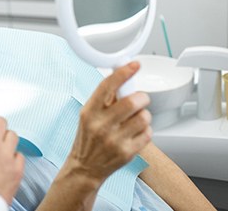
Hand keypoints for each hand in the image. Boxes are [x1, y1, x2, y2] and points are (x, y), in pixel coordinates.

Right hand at [66, 62, 151, 185]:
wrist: (85, 167)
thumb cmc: (88, 138)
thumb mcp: (88, 114)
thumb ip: (104, 98)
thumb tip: (121, 76)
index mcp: (89, 111)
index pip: (107, 86)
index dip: (123, 73)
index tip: (134, 64)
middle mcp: (101, 125)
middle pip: (132, 102)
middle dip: (141, 97)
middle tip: (140, 99)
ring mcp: (114, 139)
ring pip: (143, 117)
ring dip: (144, 114)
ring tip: (136, 118)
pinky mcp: (127, 152)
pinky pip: (147, 133)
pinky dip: (145, 130)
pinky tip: (135, 132)